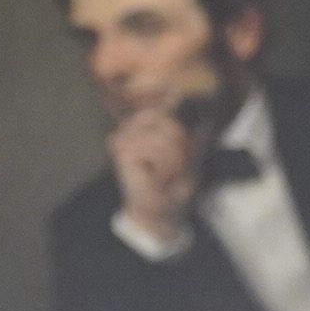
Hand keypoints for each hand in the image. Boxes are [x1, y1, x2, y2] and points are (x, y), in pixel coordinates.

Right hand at [109, 108, 199, 240]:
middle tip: (173, 170)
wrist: (158, 215)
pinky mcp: (122, 151)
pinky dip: (167, 166)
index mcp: (140, 125)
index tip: (180, 157)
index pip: (167, 107)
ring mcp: (122, 137)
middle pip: (172, 121)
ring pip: (169, 134)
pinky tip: (157, 178)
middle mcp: (128, 127)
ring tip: (166, 175)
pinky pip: (158, 148)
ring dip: (176, 160)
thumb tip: (182, 94)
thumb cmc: (172, 185)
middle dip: (181, 148)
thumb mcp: (187, 151)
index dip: (182, 132)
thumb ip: (185, 124)